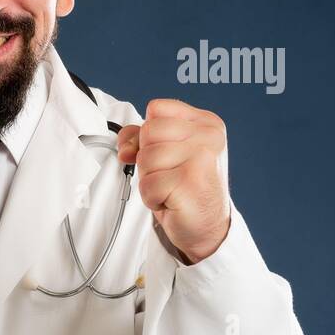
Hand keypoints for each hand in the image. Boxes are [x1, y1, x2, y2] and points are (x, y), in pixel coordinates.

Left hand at [116, 98, 230, 264]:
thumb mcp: (164, 153)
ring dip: (150, 179)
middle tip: (169, 174)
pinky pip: (148, 184)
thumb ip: (140, 137)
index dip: (147, 133)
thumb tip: (125, 148)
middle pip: (149, 131)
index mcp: (205, 123)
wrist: (206, 226)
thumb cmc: (184, 187)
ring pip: (146, 158)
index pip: (157, 108)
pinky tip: (171, 200)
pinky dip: (152, 197)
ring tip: (171, 188)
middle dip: (148, 158)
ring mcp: (202, 158)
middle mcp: (208, 136)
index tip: (163, 153)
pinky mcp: (191, 181)